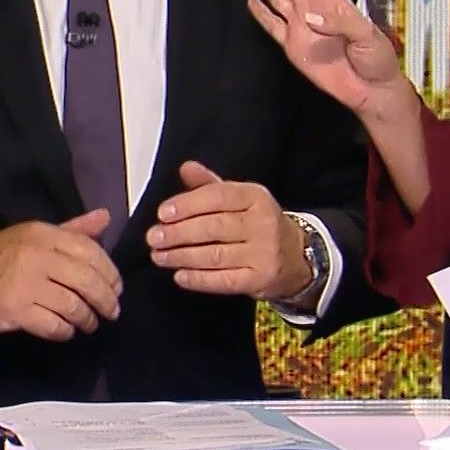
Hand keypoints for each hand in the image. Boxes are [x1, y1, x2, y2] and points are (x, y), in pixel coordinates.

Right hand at [0, 211, 121, 340]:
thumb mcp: (32, 236)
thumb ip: (72, 230)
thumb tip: (106, 217)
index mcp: (43, 234)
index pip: (91, 251)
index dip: (110, 273)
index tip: (116, 288)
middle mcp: (36, 255)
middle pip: (87, 280)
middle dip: (106, 300)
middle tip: (112, 312)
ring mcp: (25, 283)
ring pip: (73, 305)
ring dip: (87, 319)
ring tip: (89, 323)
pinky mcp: (15, 310)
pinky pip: (53, 325)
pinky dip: (65, 332)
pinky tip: (66, 331)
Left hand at [148, 161, 310, 299]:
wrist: (295, 256)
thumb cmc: (258, 223)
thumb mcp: (240, 198)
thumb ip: (209, 185)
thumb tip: (185, 168)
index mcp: (255, 197)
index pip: (218, 197)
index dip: (188, 204)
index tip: (163, 213)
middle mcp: (262, 223)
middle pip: (214, 227)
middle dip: (179, 233)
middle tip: (154, 238)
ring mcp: (263, 253)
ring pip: (215, 255)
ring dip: (182, 256)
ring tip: (159, 256)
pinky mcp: (259, 279)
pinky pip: (224, 281)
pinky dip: (199, 279)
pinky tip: (180, 275)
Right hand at [245, 0, 413, 121]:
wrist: (372, 91)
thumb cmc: (377, 59)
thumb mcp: (367, 36)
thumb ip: (340, 22)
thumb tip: (309, 13)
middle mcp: (312, 7)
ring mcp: (301, 26)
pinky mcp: (293, 47)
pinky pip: (273, 27)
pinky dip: (261, 14)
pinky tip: (252, 0)